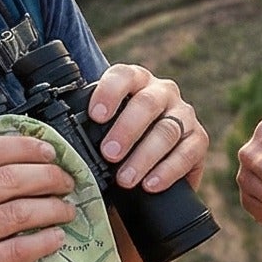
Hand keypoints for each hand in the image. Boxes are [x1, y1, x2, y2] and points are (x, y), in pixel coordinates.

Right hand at [0, 136, 75, 261]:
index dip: (23, 147)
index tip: (47, 152)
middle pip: (9, 178)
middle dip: (47, 176)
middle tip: (65, 180)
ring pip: (19, 212)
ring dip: (52, 208)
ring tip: (66, 208)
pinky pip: (18, 249)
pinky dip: (44, 241)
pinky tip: (56, 237)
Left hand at [85, 63, 207, 192]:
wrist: (148, 172)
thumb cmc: (118, 148)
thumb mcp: (102, 133)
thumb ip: (89, 132)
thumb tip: (62, 147)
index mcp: (134, 82)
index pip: (123, 76)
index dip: (109, 93)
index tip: (95, 117)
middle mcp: (162, 92)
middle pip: (147, 103)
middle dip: (126, 130)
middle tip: (109, 154)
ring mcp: (184, 114)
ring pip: (167, 130)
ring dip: (144, 156)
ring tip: (125, 179)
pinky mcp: (199, 139)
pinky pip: (188, 152)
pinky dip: (168, 171)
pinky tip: (151, 185)